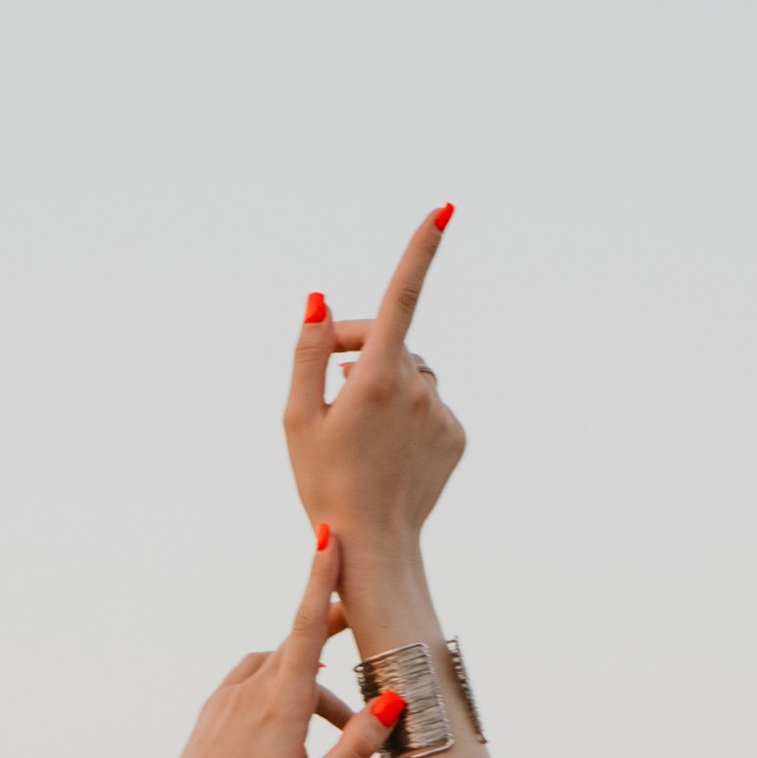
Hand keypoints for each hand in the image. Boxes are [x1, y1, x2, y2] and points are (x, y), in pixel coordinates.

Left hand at [140, 531, 399, 757]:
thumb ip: (356, 744)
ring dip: (313, 687)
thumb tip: (391, 700)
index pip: (306, 625)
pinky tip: (294, 727)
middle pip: (302, 644)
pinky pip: (259, 681)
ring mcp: (230, 694)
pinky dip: (285, 690)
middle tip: (363, 623)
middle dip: (334, 634)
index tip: (330, 534)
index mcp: (279, 703)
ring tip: (335, 731)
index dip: (321, 577)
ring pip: (283, 669)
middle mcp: (252, 687)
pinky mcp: (217, 707)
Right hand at [283, 209, 464, 561]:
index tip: (444, 211)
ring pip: (415, 374)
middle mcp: (419, 388)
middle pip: (395, 341)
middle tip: (334, 381)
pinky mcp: (458, 436)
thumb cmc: (324, 482)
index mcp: (379, 378)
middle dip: (364, 350)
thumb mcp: (298, 417)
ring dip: (389, 384)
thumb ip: (310, 353)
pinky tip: (390, 449)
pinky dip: (412, 415)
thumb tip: (324, 301)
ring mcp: (442, 413)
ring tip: (361, 429)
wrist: (373, 547)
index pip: (402, 298)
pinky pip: (432, 406)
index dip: (421, 249)